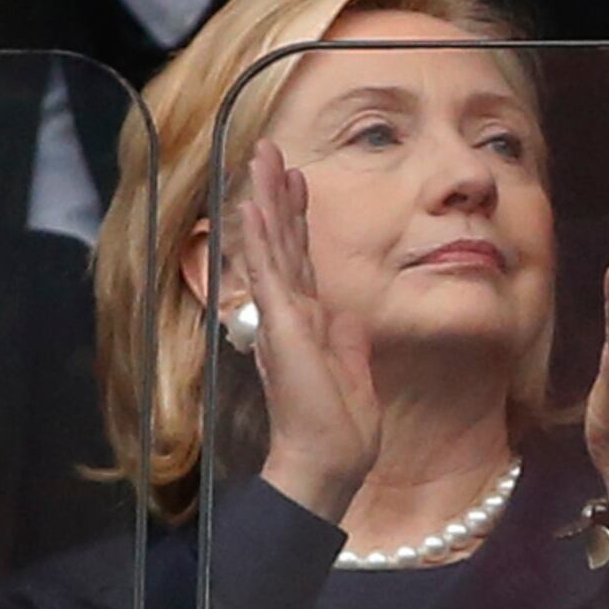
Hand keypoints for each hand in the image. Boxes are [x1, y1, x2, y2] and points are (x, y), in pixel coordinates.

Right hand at [230, 140, 381, 522]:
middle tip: (270, 150)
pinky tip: (253, 207)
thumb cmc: (342, 426)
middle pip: (283, 241)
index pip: (302, 258)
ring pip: (273, 246)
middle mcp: (292, 313)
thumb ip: (347, 338)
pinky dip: (261, 239)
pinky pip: (269, 274)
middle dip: (278, 193)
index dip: (298, 217)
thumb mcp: (354, 370)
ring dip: (266, 200)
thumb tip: (345, 312)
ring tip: (260, 159)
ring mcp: (284, 317)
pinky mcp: (282, 328)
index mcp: (310, 321)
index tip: (297, 179)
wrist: (329, 459)